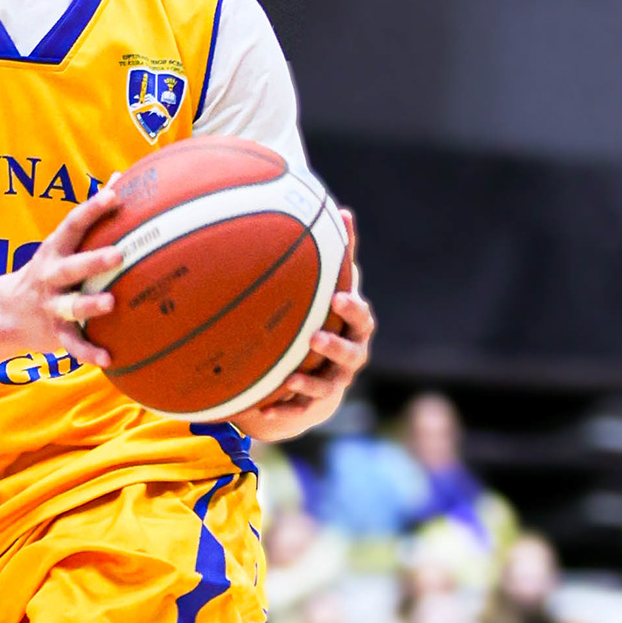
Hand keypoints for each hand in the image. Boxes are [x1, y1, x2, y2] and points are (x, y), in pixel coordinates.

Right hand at [0, 190, 124, 368]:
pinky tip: (110, 359)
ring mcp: (51, 305)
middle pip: (72, 266)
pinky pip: (72, 345)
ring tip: (111, 303)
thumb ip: (91, 215)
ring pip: (71, 306)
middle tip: (119, 254)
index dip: (92, 209)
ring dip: (90, 306)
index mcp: (55, 251)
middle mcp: (51, 277)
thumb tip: (119, 177)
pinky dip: (89, 353)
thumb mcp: (61, 243)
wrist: (4, 313)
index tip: (113, 195)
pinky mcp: (54, 333)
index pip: (73, 224)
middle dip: (94, 260)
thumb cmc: (48, 270)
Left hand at [234, 216, 372, 440]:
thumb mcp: (331, 291)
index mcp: (353, 328)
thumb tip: (341, 211)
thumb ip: (337, 256)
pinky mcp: (313, 404)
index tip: (338, 297)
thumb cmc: (327, 323)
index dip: (352, 307)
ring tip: (291, 377)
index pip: (360, 316)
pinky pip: (299, 409)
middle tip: (318, 333)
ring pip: (328, 383)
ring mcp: (333, 382)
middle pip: (352, 352)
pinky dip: (283, 411)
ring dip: (311, 381)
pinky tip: (261, 411)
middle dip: (338, 343)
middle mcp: (349, 356)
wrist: (317, 377)